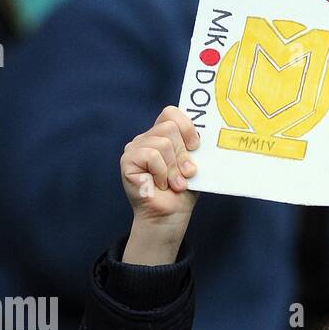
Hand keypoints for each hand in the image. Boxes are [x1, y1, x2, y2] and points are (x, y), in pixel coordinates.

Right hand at [121, 105, 199, 226]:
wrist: (170, 216)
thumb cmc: (181, 192)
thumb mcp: (193, 165)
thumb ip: (194, 148)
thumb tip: (201, 136)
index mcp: (163, 135)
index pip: (171, 113)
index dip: (186, 127)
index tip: (196, 147)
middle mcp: (147, 138)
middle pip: (170, 127)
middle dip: (183, 154)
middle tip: (184, 175)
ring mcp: (135, 147)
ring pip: (163, 143)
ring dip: (173, 168)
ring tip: (173, 183)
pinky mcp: (127, 159)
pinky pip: (152, 155)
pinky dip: (162, 173)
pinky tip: (160, 185)